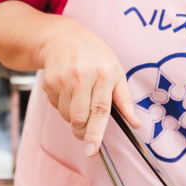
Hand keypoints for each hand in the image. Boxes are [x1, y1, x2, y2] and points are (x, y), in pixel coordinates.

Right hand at [38, 18, 139, 156]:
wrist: (62, 37)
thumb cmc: (94, 55)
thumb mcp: (116, 71)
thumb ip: (125, 100)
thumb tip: (136, 123)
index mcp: (103, 74)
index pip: (100, 110)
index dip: (95, 133)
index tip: (92, 149)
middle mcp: (82, 76)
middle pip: (79, 118)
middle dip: (82, 131)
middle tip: (86, 130)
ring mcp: (63, 78)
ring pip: (67, 115)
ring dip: (73, 115)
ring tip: (79, 97)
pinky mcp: (48, 81)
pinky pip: (56, 106)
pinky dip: (62, 105)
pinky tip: (67, 89)